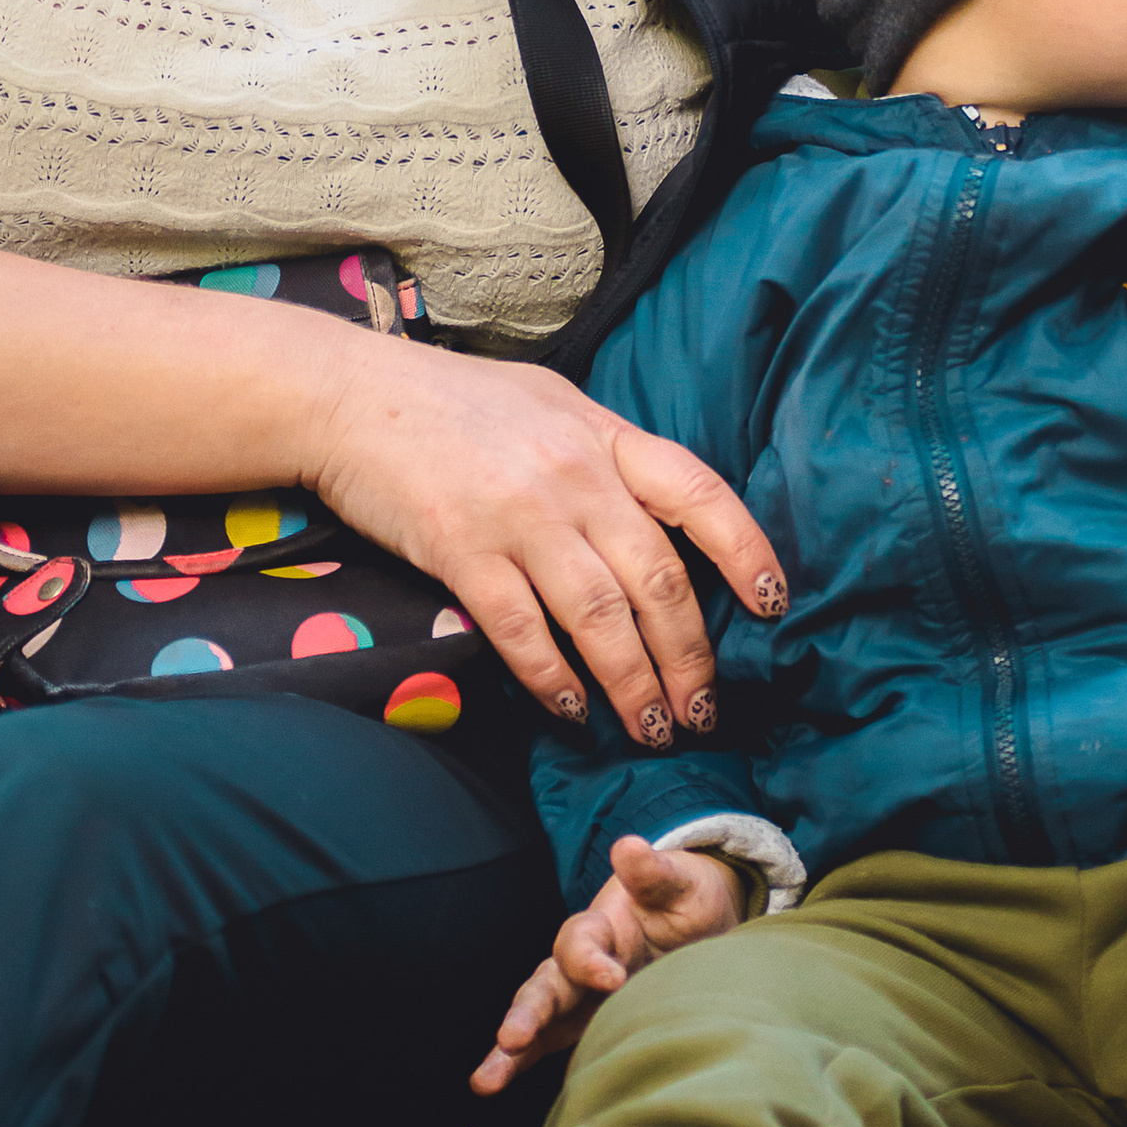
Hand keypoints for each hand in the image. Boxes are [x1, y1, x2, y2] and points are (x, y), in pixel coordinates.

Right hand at [309, 337, 785, 746]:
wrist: (353, 397)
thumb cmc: (456, 402)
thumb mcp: (551, 404)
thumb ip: (607, 454)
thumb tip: (660, 512)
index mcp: (604, 435)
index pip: (699, 495)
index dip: (746, 553)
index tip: (773, 606)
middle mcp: (573, 476)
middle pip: (657, 580)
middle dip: (689, 658)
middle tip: (702, 710)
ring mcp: (519, 516)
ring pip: (600, 619)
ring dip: (634, 686)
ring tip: (652, 730)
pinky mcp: (462, 552)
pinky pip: (523, 632)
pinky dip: (554, 679)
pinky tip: (572, 709)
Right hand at [472, 834, 745, 1093]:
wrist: (697, 921)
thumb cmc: (685, 899)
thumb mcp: (678, 882)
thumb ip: (654, 872)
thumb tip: (629, 846)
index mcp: (602, 926)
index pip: (581, 940)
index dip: (590, 959)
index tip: (612, 978)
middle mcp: (580, 962)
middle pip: (545, 985)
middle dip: (528, 1012)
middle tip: (513, 1037)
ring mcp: (579, 997)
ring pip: (537, 1019)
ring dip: (510, 1049)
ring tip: (484, 1080)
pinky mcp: (584, 1024)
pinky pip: (547, 1045)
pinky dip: (519, 1063)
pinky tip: (491, 1085)